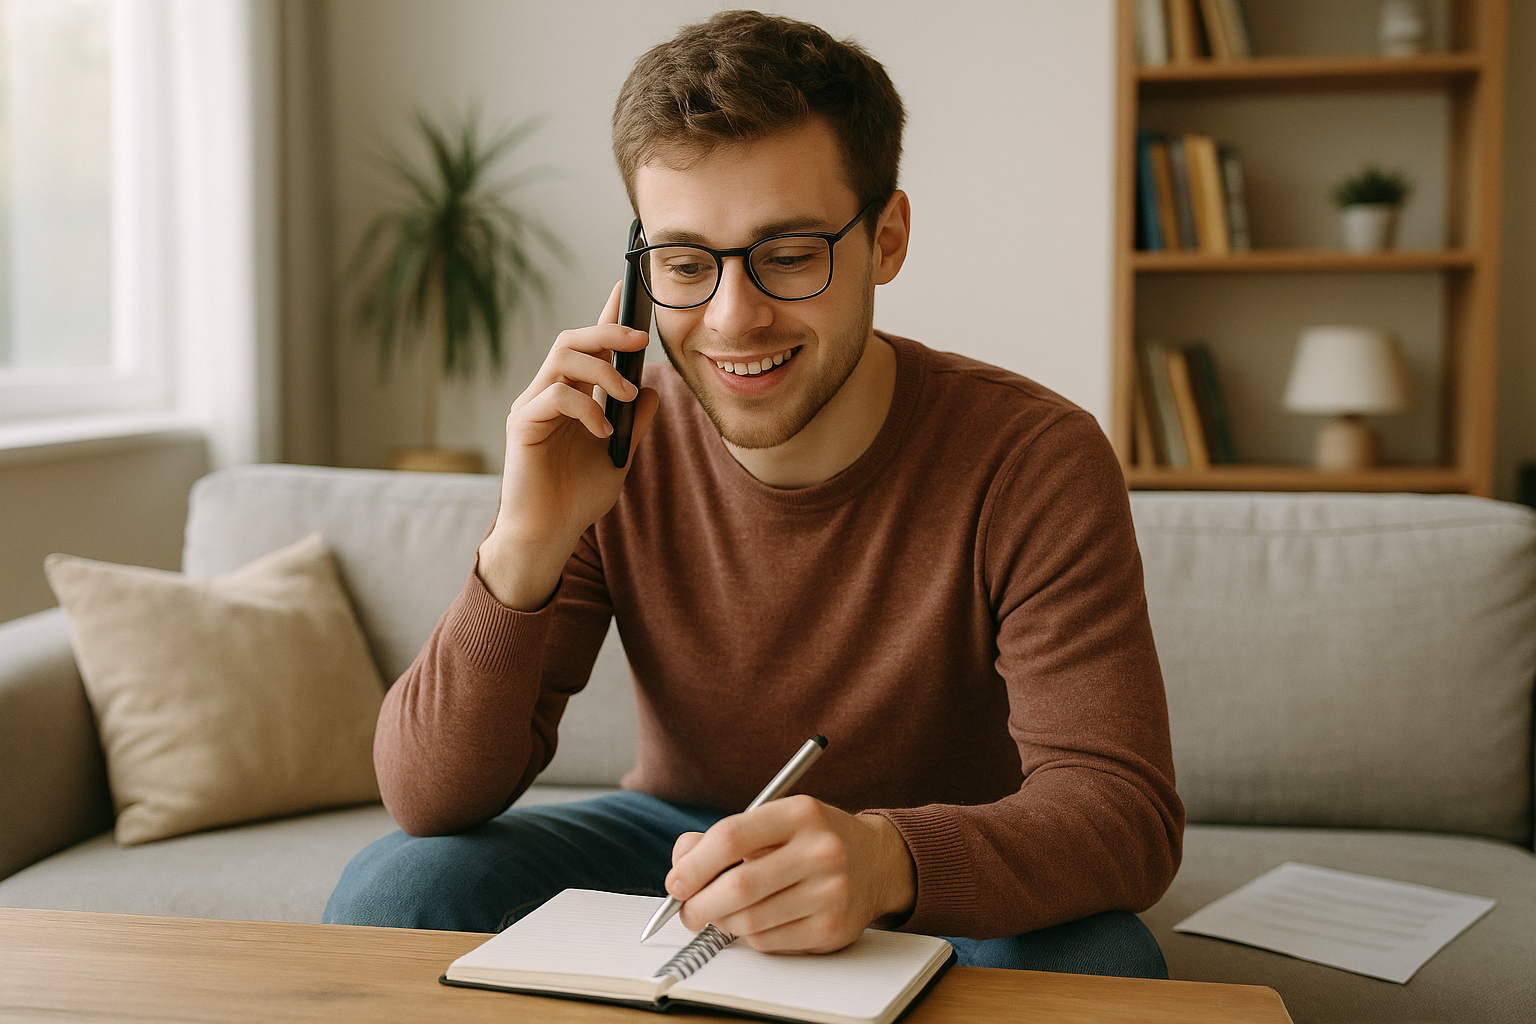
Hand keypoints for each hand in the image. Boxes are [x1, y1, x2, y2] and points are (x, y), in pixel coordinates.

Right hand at [477, 282, 658, 609]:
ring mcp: (533, 405)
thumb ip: (633, 423)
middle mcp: (548, 392)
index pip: (589, 345)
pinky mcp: (522, 423)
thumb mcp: (619, 456)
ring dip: (601, 367)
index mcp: (571, 395)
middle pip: (572, 338)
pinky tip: (602, 431)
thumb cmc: (578, 498)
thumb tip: (651, 389)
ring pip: (562, 356)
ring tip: (626, 393)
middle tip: (640, 338)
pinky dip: (585, 406)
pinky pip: (555, 395)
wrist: (550, 533)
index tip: (628, 288)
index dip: (606, 315)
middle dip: (607, 331)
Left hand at [667, 795, 916, 953]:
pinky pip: (769, 942)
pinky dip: (750, 937)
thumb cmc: (809, 840)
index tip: (675, 882)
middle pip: (738, 886)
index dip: (693, 865)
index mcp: (800, 813)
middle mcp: (821, 850)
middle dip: (699, 905)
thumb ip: (721, 837)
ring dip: (722, 923)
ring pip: (750, 921)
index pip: (731, 837)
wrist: (876, 863)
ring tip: (720, 914)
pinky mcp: (833, 928)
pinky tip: (756, 921)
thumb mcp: (773, 820)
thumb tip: (680, 868)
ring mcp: (831, 891)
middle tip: (687, 910)